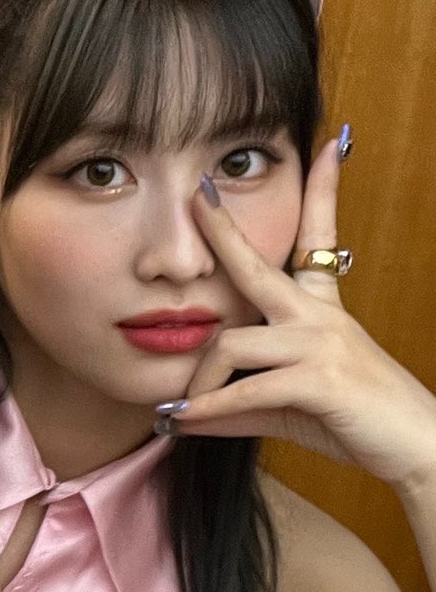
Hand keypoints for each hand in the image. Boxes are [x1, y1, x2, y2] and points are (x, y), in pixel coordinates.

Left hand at [163, 137, 435, 492]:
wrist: (414, 447)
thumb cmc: (353, 422)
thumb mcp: (286, 406)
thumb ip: (236, 402)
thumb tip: (180, 414)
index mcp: (320, 307)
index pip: (319, 235)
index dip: (323, 188)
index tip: (327, 144)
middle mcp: (319, 314)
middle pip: (255, 267)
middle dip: (223, 230)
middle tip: (192, 198)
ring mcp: (321, 342)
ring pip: (231, 344)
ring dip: (197, 382)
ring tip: (178, 408)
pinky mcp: (320, 378)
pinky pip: (248, 387)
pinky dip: (209, 408)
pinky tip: (184, 420)